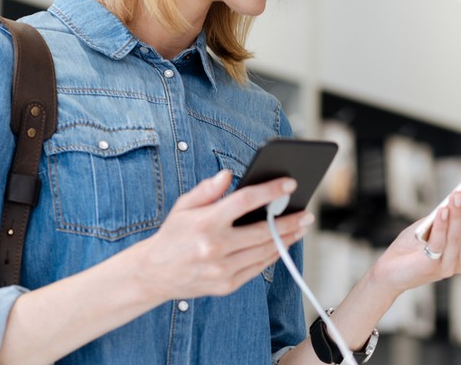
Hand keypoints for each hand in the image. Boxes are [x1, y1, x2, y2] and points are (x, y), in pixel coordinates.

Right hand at [120, 170, 313, 300]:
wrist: (153, 274)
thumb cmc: (173, 235)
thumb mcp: (183, 207)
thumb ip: (207, 190)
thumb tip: (228, 174)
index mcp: (205, 223)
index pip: (245, 201)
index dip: (270, 191)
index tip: (290, 184)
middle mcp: (215, 247)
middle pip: (263, 231)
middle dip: (290, 220)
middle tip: (307, 213)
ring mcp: (222, 269)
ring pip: (265, 251)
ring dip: (287, 239)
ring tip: (300, 228)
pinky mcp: (226, 285)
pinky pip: (258, 268)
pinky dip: (273, 255)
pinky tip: (283, 245)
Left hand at [370, 174, 460, 294]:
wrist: (390, 271)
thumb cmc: (413, 245)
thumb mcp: (434, 223)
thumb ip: (448, 212)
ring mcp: (450, 265)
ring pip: (458, 234)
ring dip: (459, 212)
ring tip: (458, 192)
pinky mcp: (433, 267)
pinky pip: (440, 243)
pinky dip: (442, 225)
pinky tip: (442, 210)